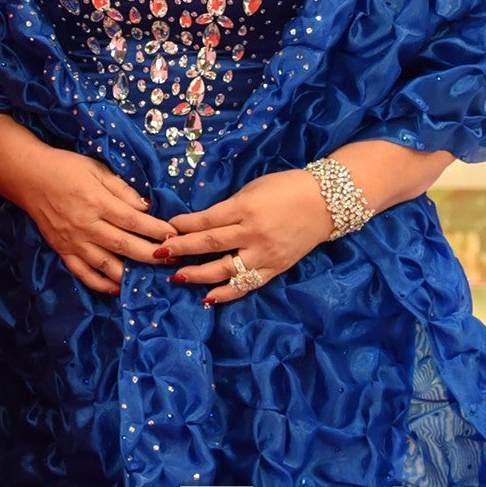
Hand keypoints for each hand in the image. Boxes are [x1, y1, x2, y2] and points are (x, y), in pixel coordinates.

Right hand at [0, 124, 173, 295]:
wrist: (28, 176)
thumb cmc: (65, 168)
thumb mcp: (96, 169)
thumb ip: (122, 189)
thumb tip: (146, 207)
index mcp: (96, 201)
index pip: (133, 221)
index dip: (156, 230)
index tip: (174, 235)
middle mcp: (86, 225)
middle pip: (125, 245)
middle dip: (152, 254)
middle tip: (173, 258)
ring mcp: (73, 241)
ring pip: (107, 265)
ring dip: (132, 273)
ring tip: (152, 276)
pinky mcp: (62, 250)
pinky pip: (84, 273)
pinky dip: (101, 284)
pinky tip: (118, 288)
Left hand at [161, 168, 335, 304]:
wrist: (327, 203)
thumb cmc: (285, 188)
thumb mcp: (251, 189)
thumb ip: (228, 208)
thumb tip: (200, 223)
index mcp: (245, 208)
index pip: (206, 220)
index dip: (183, 226)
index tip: (165, 229)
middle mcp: (253, 233)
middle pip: (210, 244)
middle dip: (181, 250)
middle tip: (159, 254)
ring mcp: (265, 254)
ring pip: (225, 269)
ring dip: (198, 275)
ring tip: (176, 277)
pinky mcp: (276, 268)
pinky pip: (248, 284)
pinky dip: (227, 292)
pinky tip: (208, 298)